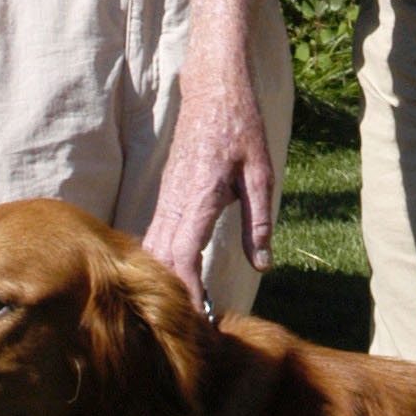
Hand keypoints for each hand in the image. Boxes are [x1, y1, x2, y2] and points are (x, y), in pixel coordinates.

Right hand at [143, 67, 275, 310]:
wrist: (213, 87)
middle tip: (194, 329)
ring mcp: (166, 197)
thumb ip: (259, 222)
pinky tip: (179, 279)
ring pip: (152, 250)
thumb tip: (263, 265)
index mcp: (199, 198)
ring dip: (166, 282)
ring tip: (188, 310)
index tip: (200, 320)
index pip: (182, 258)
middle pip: (160, 262)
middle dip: (174, 297)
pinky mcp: (167, 194)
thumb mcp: (261, 173)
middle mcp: (174, 201)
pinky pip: (155, 236)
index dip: (187, 293)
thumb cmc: (240, 125)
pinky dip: (163, 262)